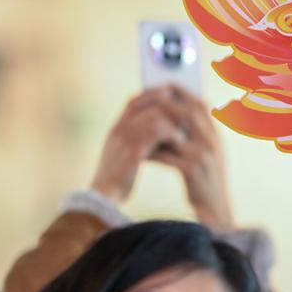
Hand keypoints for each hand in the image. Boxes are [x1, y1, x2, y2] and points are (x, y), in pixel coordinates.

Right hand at [90, 86, 186, 204]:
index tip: (171, 93)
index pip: (134, 101)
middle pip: (148, 105)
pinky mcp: (132, 152)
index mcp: (116, 128)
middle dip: (170, 107)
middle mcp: (119, 129)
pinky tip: (181, 142)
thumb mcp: (123, 153)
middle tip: (187, 114)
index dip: (153, 94)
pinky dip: (172, 135)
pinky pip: (157, 133)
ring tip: (186, 131)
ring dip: (174, 122)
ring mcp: (124, 139)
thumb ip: (135, 138)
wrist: (103, 198)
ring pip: (156, 117)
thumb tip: (158, 127)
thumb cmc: (118, 177)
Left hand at [146, 85, 233, 231]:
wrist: (216, 211)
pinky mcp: (192, 169)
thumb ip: (198, 136)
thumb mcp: (209, 155)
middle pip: (188, 110)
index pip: (201, 104)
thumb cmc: (207, 183)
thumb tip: (177, 116)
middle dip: (166, 102)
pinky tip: (139, 152)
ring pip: (175, 130)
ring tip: (137, 124)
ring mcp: (204, 154)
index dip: (183, 92)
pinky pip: (166, 154)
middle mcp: (213, 141)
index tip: (165, 85)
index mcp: (216, 136)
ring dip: (154, 126)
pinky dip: (151, 151)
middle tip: (146, 99)